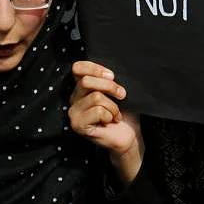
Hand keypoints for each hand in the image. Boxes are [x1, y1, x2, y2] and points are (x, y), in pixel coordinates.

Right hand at [69, 61, 144, 184]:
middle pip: (86, 81)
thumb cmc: (124, 112)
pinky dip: (110, 115)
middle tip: (122, 95)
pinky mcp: (78, 125)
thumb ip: (107, 79)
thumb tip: (108, 73)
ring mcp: (74, 112)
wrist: (129, 135)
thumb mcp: (116, 90)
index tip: (112, 76)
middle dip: (110, 87)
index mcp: (81, 87)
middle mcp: (74, 98)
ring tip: (115, 113)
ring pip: (95, 97)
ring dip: (113, 106)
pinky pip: (97, 111)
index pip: (77, 68)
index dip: (94, 68)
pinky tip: (110, 121)